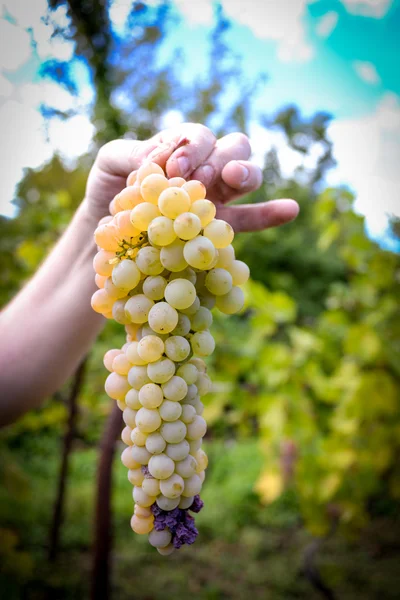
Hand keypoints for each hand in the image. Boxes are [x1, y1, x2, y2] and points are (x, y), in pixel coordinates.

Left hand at [85, 123, 298, 230]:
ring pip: (247, 174)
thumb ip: (132, 152)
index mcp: (181, 148)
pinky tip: (290, 210)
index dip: (192, 147)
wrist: (107, 233)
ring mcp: (217, 197)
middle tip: (198, 179)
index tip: (174, 167)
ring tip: (231, 180)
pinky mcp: (221, 227)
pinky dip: (273, 213)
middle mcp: (205, 168)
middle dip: (218, 159)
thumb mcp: (110, 164)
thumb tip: (162, 156)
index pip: (199, 136)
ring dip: (245, 172)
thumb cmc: (110, 191)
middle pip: (232, 148)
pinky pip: (253, 217)